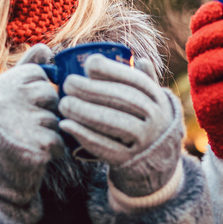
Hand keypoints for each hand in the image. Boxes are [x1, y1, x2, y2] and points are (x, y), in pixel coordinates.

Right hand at [0, 44, 63, 205]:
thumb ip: (25, 69)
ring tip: (28, 140)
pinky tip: (36, 153)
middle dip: (46, 110)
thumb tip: (46, 47)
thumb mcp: (3, 95)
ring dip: (49, 131)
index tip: (25, 105)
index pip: (36, 73)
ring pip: (55, 118)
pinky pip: (59, 140)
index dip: (38, 90)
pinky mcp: (33, 146)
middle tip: (27, 125)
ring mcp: (18, 123)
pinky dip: (54, 149)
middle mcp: (4, 101)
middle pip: (49, 93)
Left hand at [58, 56, 182, 197]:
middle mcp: (157, 119)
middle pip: (123, 100)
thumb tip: (140, 59)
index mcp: (159, 100)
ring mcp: (145, 142)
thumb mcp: (153, 103)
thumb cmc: (146, 123)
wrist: (157, 164)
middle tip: (68, 84)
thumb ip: (146, 81)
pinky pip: (105, 147)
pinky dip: (83, 135)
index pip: (136, 81)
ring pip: (114, 123)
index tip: (89, 64)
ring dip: (85, 111)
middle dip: (92, 90)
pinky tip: (66, 125)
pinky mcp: (129, 161)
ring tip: (63, 103)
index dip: (112, 70)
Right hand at [185, 0, 222, 161]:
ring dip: (221, 59)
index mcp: (211, 49)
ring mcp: (201, 89)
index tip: (221, 7)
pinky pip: (214, 97)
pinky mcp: (208, 111)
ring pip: (200, 69)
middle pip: (195, 45)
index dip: (205, 15)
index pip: (199, 27)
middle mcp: (201, 67)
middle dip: (213, 34)